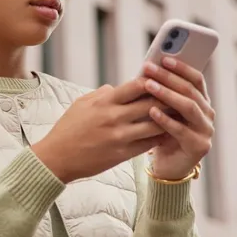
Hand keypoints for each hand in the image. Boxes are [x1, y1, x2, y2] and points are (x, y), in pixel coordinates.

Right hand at [32, 79, 165, 183]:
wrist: (57, 158)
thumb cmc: (67, 129)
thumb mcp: (81, 104)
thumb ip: (101, 94)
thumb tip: (117, 87)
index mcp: (104, 102)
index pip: (137, 85)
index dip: (153, 80)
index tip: (162, 79)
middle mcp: (114, 117)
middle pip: (151, 103)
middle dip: (167, 98)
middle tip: (179, 96)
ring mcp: (119, 136)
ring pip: (155, 124)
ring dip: (168, 119)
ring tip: (178, 115)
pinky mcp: (122, 154)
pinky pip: (149, 143)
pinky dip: (160, 137)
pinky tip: (168, 133)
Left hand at [143, 58, 214, 179]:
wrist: (166, 165)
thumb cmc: (161, 132)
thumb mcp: (162, 109)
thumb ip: (160, 92)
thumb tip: (146, 68)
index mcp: (201, 101)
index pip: (196, 79)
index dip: (181, 67)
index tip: (163, 57)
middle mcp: (207, 114)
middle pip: (190, 90)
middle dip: (168, 77)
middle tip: (149, 68)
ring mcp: (205, 131)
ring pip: (189, 107)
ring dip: (167, 94)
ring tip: (149, 85)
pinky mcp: (198, 147)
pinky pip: (181, 130)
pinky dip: (166, 120)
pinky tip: (151, 111)